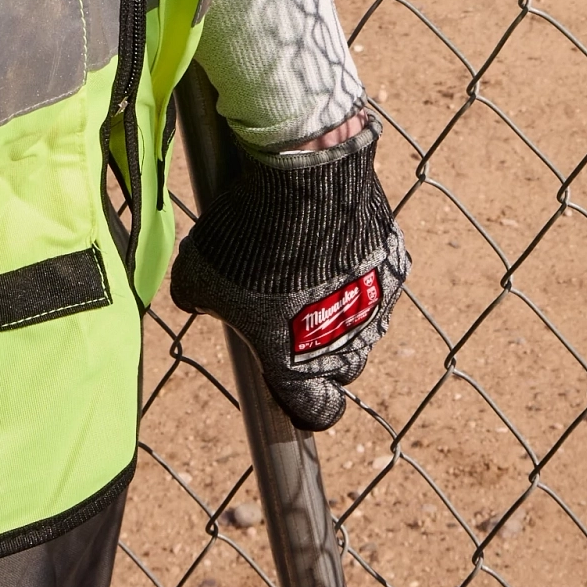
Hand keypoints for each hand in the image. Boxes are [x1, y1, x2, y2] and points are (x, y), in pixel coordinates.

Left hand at [172, 118, 404, 432]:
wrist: (303, 175)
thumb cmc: (245, 236)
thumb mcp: (198, 273)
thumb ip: (198, 299)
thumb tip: (194, 301)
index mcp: (297, 365)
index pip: (317, 411)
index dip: (309, 408)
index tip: (297, 394)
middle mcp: (344, 343)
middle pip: (345, 370)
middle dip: (324, 359)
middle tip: (296, 326)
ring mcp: (375, 303)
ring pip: (366, 326)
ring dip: (344, 314)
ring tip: (314, 280)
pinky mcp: (393, 261)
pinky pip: (378, 279)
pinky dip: (360, 272)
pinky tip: (336, 246)